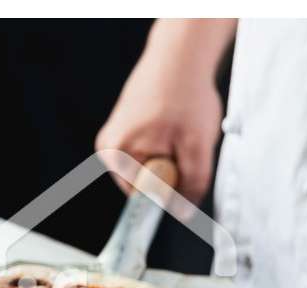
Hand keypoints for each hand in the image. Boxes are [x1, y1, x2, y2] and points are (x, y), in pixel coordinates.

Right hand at [95, 19, 232, 202]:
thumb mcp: (198, 144)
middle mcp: (108, 150)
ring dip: (170, 159)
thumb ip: (192, 183)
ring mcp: (113, 140)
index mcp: (117, 155)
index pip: (143, 200)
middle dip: (171, 173)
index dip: (169, 193)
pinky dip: (164, 147)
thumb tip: (184, 213)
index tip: (184, 179)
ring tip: (177, 133)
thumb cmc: (186, 94)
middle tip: (183, 145)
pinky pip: (147, 156)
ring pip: (149, 170)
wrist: (178, 56)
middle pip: (145, 186)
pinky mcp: (122, 132)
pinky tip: (171, 127)